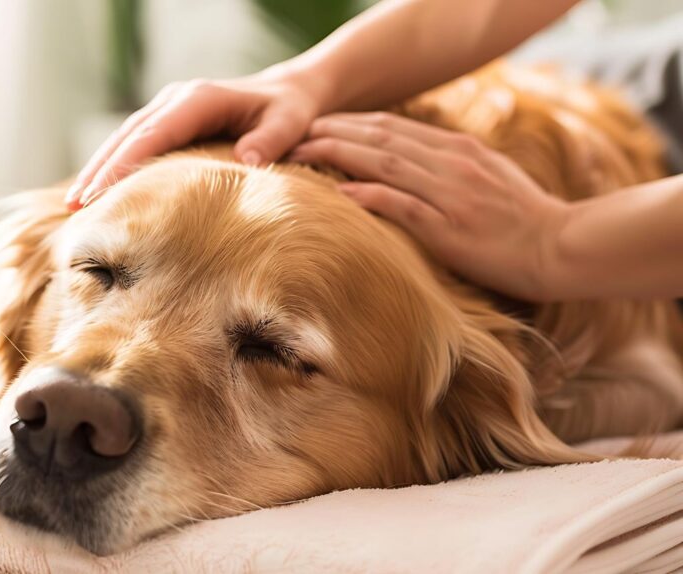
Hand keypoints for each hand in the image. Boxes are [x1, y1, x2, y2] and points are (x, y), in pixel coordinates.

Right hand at [66, 66, 326, 210]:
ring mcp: (167, 108)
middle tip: (76, 205)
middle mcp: (176, 99)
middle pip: (128, 136)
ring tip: (75, 203)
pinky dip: (112, 164)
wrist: (287, 92)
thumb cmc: (290, 110)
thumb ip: (271, 139)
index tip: (102, 192)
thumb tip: (248, 162)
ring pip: (123, 138)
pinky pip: (132, 142)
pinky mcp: (167, 121)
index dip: (124, 162)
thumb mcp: (290, 121)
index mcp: (199, 99)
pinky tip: (97, 191)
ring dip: (98, 168)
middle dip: (100, 169)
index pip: (153, 133)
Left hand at [288, 112, 570, 300]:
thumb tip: (410, 164)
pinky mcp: (449, 228)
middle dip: (334, 133)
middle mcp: (451, 164)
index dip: (351, 123)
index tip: (319, 125)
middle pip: (380, 138)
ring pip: (384, 164)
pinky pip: (401, 206)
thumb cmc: (523, 218)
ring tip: (304, 155)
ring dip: (339, 155)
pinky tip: (340, 194)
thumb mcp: (488, 176)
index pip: (393, 127)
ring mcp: (450, 194)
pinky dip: (369, 196)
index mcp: (458, 150)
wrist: (560, 246)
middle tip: (297, 135)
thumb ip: (450, 166)